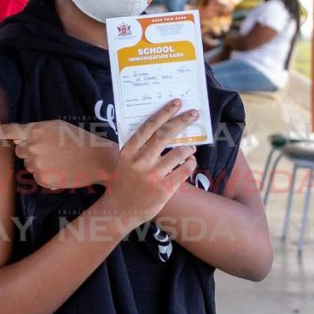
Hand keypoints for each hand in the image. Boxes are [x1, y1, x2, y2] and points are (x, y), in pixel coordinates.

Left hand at [0, 120, 117, 188]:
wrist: (97, 159)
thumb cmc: (78, 140)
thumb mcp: (57, 127)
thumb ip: (36, 130)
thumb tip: (17, 139)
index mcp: (36, 130)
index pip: (8, 131)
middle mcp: (33, 147)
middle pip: (19, 149)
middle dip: (30, 149)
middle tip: (51, 149)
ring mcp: (37, 165)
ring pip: (28, 164)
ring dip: (39, 162)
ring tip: (59, 159)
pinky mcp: (42, 179)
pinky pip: (37, 176)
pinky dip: (46, 174)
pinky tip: (60, 170)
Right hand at [98, 100, 198, 237]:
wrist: (120, 210)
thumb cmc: (125, 181)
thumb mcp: (126, 161)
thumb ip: (140, 146)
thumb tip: (163, 128)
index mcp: (129, 151)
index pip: (149, 126)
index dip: (164, 112)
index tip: (176, 103)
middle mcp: (140, 161)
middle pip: (165, 135)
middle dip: (182, 121)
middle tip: (194, 113)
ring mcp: (152, 175)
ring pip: (179, 153)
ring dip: (188, 148)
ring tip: (191, 149)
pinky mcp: (164, 189)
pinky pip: (185, 170)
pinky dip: (191, 163)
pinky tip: (190, 162)